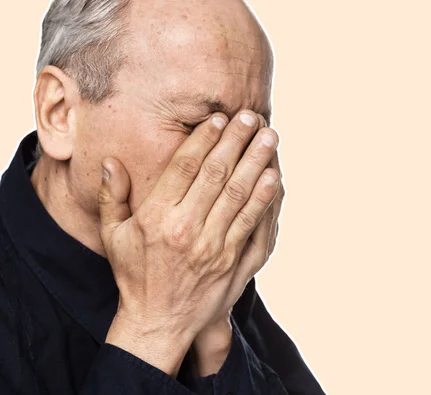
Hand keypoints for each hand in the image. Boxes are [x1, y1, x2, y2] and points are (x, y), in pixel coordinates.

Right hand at [97, 110, 280, 375]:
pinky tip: (274, 178)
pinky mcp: (234, 262)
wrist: (158, 323)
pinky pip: (253, 225)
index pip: (185, 167)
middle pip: (217, 174)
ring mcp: (215, 247)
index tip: (219, 118)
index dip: (204, 139)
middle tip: (250, 116)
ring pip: (240, 195)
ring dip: (257, 163)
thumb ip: (113, 197)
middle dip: (236, 141)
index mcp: (157, 218)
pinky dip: (266, 200)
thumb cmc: (135, 276)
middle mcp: (188, 229)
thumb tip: (112, 161)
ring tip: (269, 137)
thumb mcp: (113, 236)